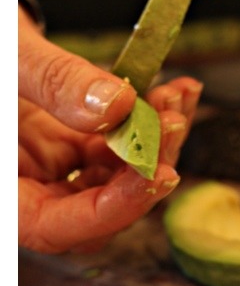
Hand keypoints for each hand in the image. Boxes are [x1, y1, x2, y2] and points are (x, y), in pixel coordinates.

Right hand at [18, 7, 200, 253]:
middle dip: (145, 168)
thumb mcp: (10, 60)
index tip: (154, 174)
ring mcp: (55, 166)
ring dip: (157, 142)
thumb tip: (118, 105)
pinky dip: (154, 121)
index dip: (110, 209)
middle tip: (172, 123)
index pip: (53, 225)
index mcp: (2, 188)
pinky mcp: (76, 142)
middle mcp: (29, 186)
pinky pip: (123, 144)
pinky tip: (176, 90)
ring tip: (175, 98)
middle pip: (98, 205)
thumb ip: (54, 84)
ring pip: (119, 177)